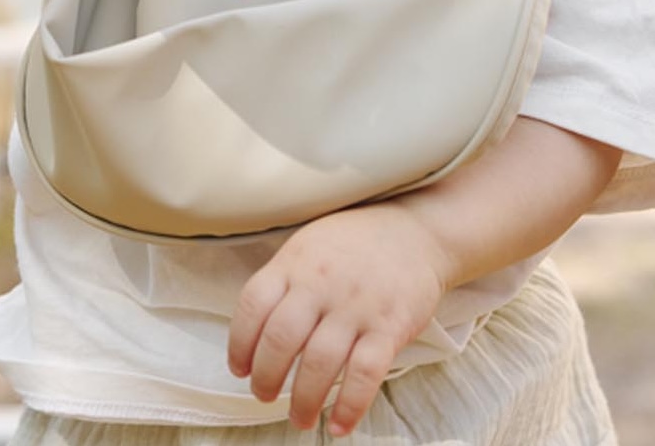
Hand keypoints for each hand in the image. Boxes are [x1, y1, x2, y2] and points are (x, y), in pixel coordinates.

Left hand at [227, 202, 450, 436]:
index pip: (253, 305)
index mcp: (295, 262)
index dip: (239, 343)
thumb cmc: (355, 243)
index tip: (240, 368)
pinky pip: (364, 374)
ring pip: (319, 363)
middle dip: (266, 378)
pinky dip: (349, 406)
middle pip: (280, 340)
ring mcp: (356, 305)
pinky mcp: (389, 326)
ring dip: (303, 400)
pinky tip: (340, 424)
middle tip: (264, 395)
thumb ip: (284, 281)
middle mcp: (321, 283)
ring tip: (300, 417)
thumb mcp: (310, 245)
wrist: (415, 231)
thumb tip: (255, 332)